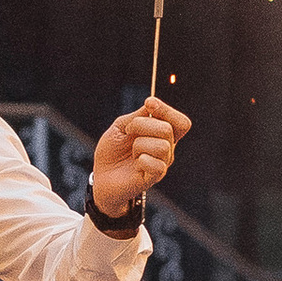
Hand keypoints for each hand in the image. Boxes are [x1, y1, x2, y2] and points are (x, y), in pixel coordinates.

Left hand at [88, 96, 189, 217]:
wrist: (100, 176)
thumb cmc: (112, 151)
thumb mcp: (121, 126)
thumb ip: (138, 115)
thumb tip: (152, 103)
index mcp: (162, 135)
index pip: (180, 122)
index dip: (167, 110)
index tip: (149, 103)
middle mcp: (167, 149)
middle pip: (168, 129)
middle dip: (142, 125)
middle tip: (128, 132)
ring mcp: (162, 164)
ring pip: (162, 146)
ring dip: (140, 144)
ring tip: (132, 152)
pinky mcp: (154, 177)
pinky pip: (157, 165)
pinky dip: (142, 160)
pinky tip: (135, 163)